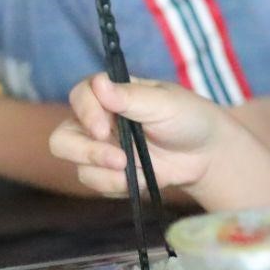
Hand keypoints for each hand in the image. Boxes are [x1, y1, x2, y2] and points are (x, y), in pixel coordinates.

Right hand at [52, 73, 224, 194]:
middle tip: (118, 160)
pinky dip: (118, 185)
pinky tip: (143, 178)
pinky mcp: (106, 173)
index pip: (80, 95)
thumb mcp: (166, 103)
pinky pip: (96, 183)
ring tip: (138, 171)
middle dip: (86, 152)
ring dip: (105, 173)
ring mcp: (99, 148)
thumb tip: (99, 83)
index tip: (103, 129)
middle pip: (63, 137)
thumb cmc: (188, 117)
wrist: (206, 154)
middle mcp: (97, 120)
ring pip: (77, 164)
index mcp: (111, 93)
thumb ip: (132, 97)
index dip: (86, 112)